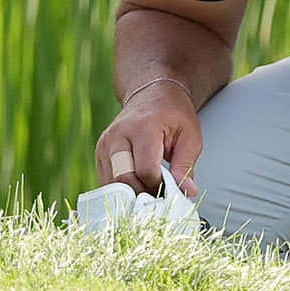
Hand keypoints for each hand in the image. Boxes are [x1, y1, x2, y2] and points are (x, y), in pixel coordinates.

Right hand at [95, 79, 201, 196]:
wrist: (152, 95)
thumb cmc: (173, 114)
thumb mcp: (190, 137)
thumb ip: (185, 166)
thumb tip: (187, 192)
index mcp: (142, 128)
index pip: (145, 170)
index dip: (159, 185)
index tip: (171, 187)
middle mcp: (118, 135)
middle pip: (124, 179)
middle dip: (143, 193)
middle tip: (160, 195)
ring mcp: (105, 144)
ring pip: (112, 183)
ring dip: (131, 194)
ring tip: (150, 190)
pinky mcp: (99, 152)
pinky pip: (107, 180)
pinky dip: (122, 189)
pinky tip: (138, 185)